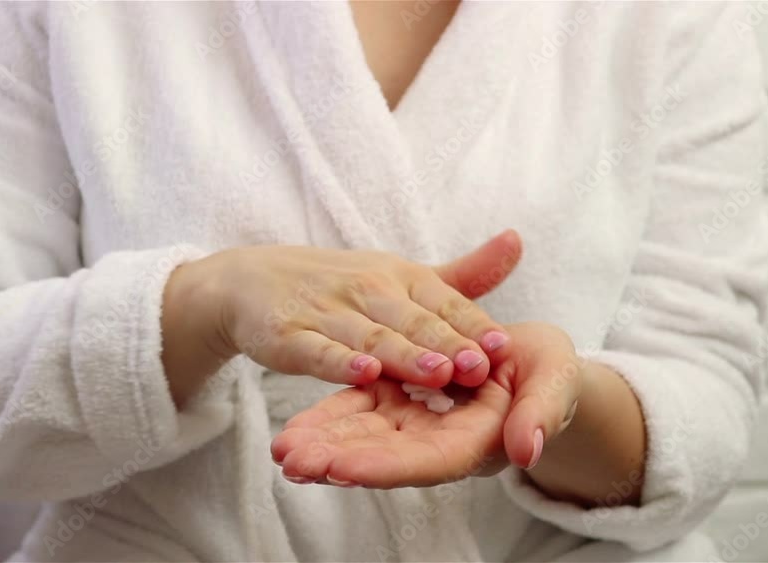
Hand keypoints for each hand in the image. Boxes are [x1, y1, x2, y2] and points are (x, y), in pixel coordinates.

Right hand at [179, 231, 521, 393]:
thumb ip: (460, 276)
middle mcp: (367, 290)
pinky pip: (318, 351)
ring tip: (437, 372)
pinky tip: (363, 374)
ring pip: (372, 338)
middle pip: (413, 321)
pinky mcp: (289, 335)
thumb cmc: (340, 285)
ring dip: (405, 355)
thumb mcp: (401, 277)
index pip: (443, 302)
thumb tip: (518, 241)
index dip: (472, 325)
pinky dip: (339, 362)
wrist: (250, 281)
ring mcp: (326, 312)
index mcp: (400, 277)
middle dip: (447, 342)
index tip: (503, 346)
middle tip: (479, 365)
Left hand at [270, 322, 584, 487]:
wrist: (533, 361)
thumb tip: (527, 449)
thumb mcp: (554, 381)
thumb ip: (542, 413)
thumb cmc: (549, 372)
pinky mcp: (400, 403)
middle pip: (386, 457)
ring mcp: (417, 423)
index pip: (428, 460)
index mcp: (478, 439)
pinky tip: (293, 432)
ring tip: (282, 451)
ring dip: (324, 446)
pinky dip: (328, 422)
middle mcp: (440, 440)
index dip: (386, 464)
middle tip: (292, 461)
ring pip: (365, 438)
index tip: (341, 468)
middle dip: (339, 460)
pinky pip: (360, 413)